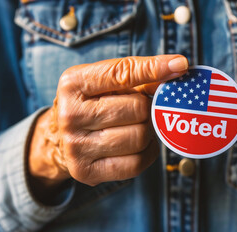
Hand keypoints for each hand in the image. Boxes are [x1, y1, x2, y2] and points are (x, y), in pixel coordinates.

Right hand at [29, 55, 187, 192]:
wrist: (57, 138)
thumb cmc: (91, 104)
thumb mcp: (104, 82)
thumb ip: (137, 74)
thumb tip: (177, 69)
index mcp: (73, 84)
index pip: (122, 73)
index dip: (153, 68)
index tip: (179, 65)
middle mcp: (70, 114)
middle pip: (138, 109)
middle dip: (147, 108)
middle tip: (141, 110)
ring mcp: (76, 146)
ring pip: (140, 137)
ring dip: (148, 131)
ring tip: (138, 126)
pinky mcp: (86, 171)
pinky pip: (137, 163)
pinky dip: (147, 153)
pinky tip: (140, 145)